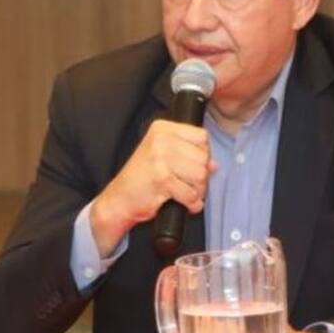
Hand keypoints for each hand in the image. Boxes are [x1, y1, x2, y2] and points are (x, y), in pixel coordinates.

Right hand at [89, 119, 214, 255]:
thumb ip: (189, 155)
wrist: (119, 199)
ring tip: (184, 192)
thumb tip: (214, 164)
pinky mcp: (161, 179)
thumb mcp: (163, 157)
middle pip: (204, 156)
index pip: (202, 136)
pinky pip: (191, 194)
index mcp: (162, 129)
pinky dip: (191, 203)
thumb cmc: (141, 179)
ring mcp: (160, 158)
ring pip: (201, 175)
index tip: (191, 165)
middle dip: (201, 175)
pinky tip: (182, 203)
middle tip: (187, 183)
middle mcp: (160, 140)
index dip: (202, 154)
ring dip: (197, 190)